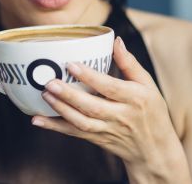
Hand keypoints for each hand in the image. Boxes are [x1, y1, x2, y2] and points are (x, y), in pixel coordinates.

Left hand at [32, 37, 186, 181]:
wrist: (154, 150)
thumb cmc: (151, 112)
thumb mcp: (148, 85)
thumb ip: (130, 64)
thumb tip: (116, 41)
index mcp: (135, 98)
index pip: (110, 87)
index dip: (90, 77)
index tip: (71, 64)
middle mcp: (121, 116)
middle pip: (92, 106)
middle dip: (69, 96)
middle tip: (50, 82)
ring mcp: (108, 130)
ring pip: (82, 122)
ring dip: (61, 110)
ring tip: (45, 95)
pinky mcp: (97, 139)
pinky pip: (75, 134)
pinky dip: (56, 128)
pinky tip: (37, 120)